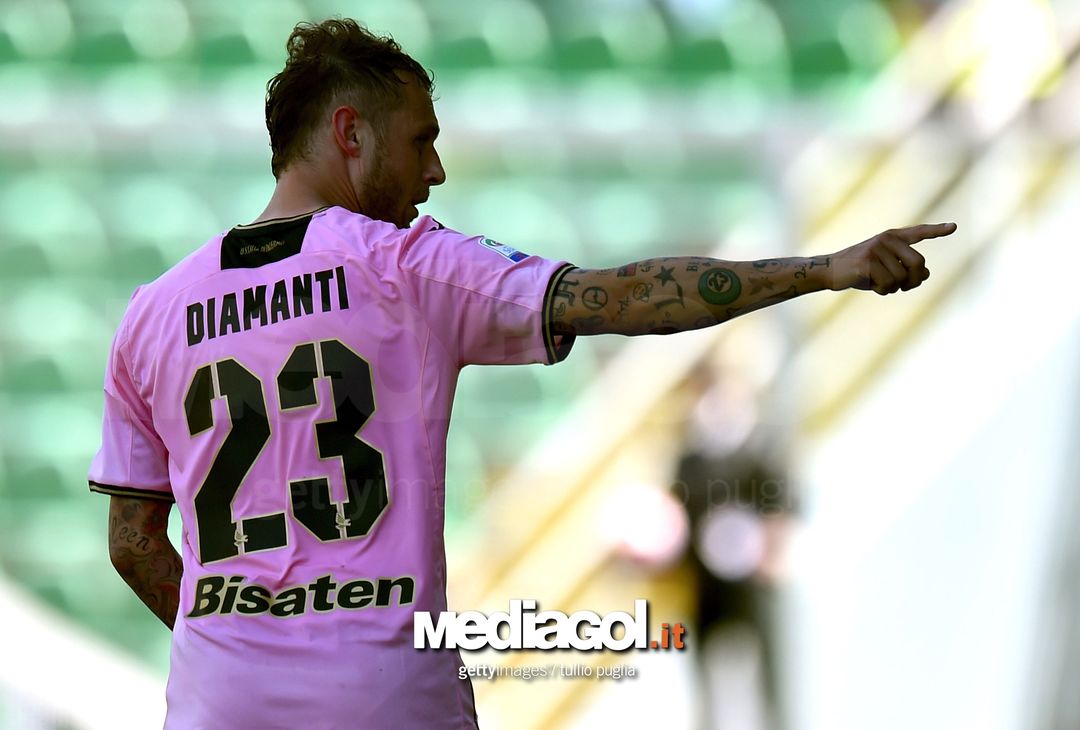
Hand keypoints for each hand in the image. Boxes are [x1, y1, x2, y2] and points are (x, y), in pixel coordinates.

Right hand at [829, 222, 956, 293]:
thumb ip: (906, 269)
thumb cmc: (860, 271)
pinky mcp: (867, 262)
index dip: (936, 231)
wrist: (830, 271)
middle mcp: (886, 239)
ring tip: (879, 284)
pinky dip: (882, 291)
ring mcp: (876, 249)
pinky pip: (888, 284)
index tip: (953, 227)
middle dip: (915, 281)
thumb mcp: (885, 269)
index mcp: (892, 237)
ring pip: (902, 278)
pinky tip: (871, 286)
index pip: (918, 233)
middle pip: (918, 264)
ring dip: (894, 288)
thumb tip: (926, 274)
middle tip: (905, 288)